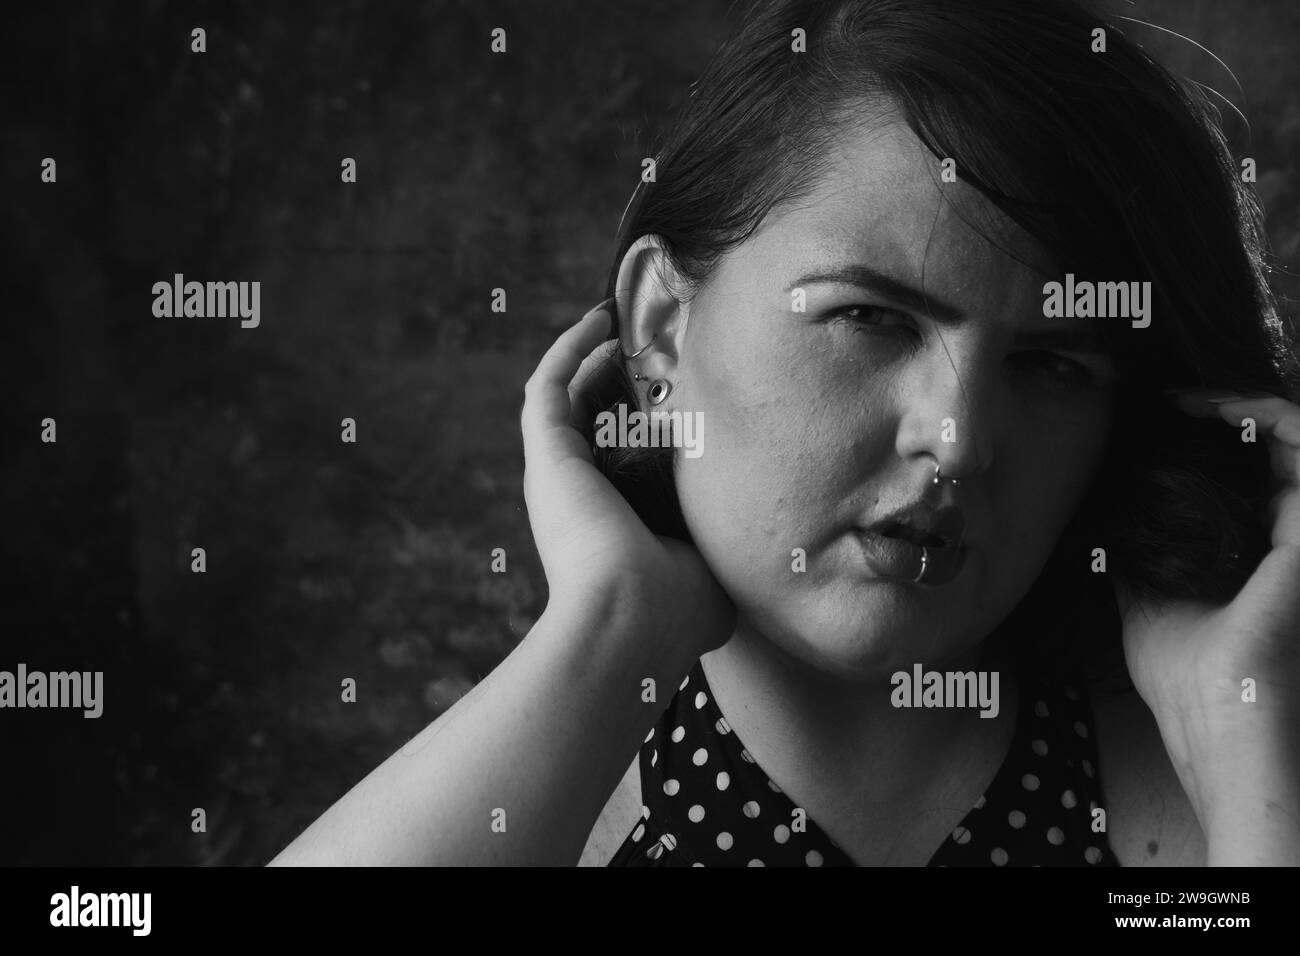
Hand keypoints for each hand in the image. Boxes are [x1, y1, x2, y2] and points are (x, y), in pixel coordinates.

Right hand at [520, 300, 735, 660]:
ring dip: (586, 355)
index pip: (620, 459)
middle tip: (641, 343)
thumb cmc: (673, 612)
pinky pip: (549, 386)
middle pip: (590, 419)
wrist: (629, 623)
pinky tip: (598, 321)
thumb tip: (746, 543)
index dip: (638, 421)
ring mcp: (558, 473)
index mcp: (613, 521)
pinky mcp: (547, 454)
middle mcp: (579, 495)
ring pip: (564, 396)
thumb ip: (718, 549)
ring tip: (614, 320)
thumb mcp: (709, 573)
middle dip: (611, 379)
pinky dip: (569, 350)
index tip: (670, 392)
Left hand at [1114, 389, 1299, 859]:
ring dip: (1247, 409)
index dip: (1215, 445)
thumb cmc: (1187, 678)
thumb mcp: (1147, 606)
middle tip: (1177, 401)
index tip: (1165, 421)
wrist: (1218, 717)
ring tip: (1195, 398)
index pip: (1248, 482)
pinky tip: (1223, 408)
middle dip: (1229, 417)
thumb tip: (1104, 528)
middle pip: (1271, 458)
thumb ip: (1138, 564)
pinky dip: (1269, 418)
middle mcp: (1288, 544)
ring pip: (1294, 444)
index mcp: (1256, 556)